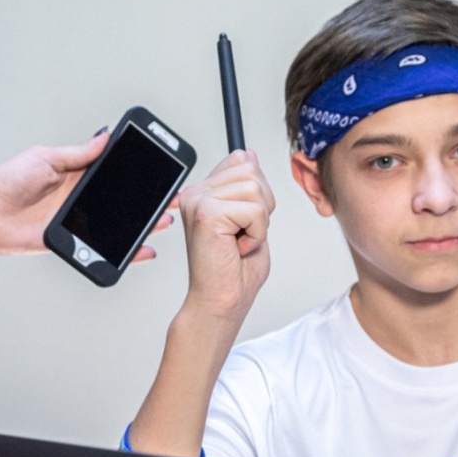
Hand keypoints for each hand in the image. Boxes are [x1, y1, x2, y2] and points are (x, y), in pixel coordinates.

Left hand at [0, 131, 174, 259]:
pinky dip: (127, 252)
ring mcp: (81, 221)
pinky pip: (106, 248)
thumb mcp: (45, 157)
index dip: (139, 173)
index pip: (116, 174)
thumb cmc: (5, 183)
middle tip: (172, 198)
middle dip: (151, 200)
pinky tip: (144, 250)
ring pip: (121, 224)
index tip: (161, 171)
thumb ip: (78, 153)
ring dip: (145, 224)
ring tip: (164, 221)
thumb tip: (104, 137)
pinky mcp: (75, 242)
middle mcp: (83, 199)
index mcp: (78, 176)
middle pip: (125, 201)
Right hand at [178, 149, 274, 319]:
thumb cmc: (234, 271)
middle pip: (252, 171)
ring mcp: (198, 201)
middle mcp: (195, 193)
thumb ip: (249, 188)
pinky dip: (257, 234)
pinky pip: (255, 210)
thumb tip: (249, 154)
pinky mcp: (207, 214)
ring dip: (259, 222)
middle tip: (243, 235)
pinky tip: (238, 248)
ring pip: (255, 189)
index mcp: (203, 192)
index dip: (257, 192)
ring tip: (240, 242)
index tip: (244, 222)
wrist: (219, 303)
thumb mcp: (251, 220)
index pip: (242, 160)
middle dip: (262, 206)